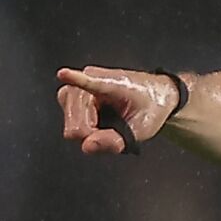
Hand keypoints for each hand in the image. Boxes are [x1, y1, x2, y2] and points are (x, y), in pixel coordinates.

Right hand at [56, 66, 181, 154]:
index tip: (64, 74)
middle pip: (76, 124)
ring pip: (71, 125)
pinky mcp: (72, 94)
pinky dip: (84, 128)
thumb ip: (116, 139)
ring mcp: (77, 86)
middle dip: (93, 135)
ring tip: (108, 124)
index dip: (77, 80)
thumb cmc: (151, 107)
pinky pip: (70, 120)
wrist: (156, 95)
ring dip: (89, 132)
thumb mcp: (141, 128)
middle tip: (113, 131)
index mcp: (111, 82)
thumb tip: (87, 146)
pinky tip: (97, 124)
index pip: (90, 83)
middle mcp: (88, 78)